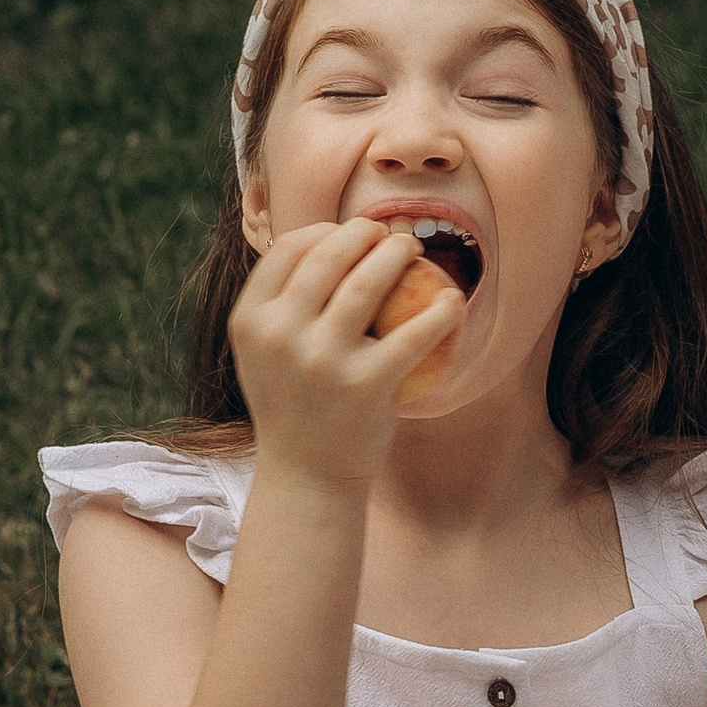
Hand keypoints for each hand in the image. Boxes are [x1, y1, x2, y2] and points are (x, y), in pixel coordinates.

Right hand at [227, 218, 464, 492]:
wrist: (307, 476)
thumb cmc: (295, 406)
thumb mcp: (267, 353)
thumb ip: (282, 304)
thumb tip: (320, 241)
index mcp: (251, 320)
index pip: (289, 249)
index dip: (325, 230)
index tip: (351, 234)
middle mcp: (280, 335)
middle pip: (329, 255)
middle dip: (365, 231)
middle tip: (390, 234)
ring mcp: (321, 360)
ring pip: (368, 282)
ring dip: (399, 253)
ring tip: (415, 250)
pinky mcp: (364, 385)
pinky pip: (412, 335)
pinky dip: (440, 313)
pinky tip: (454, 300)